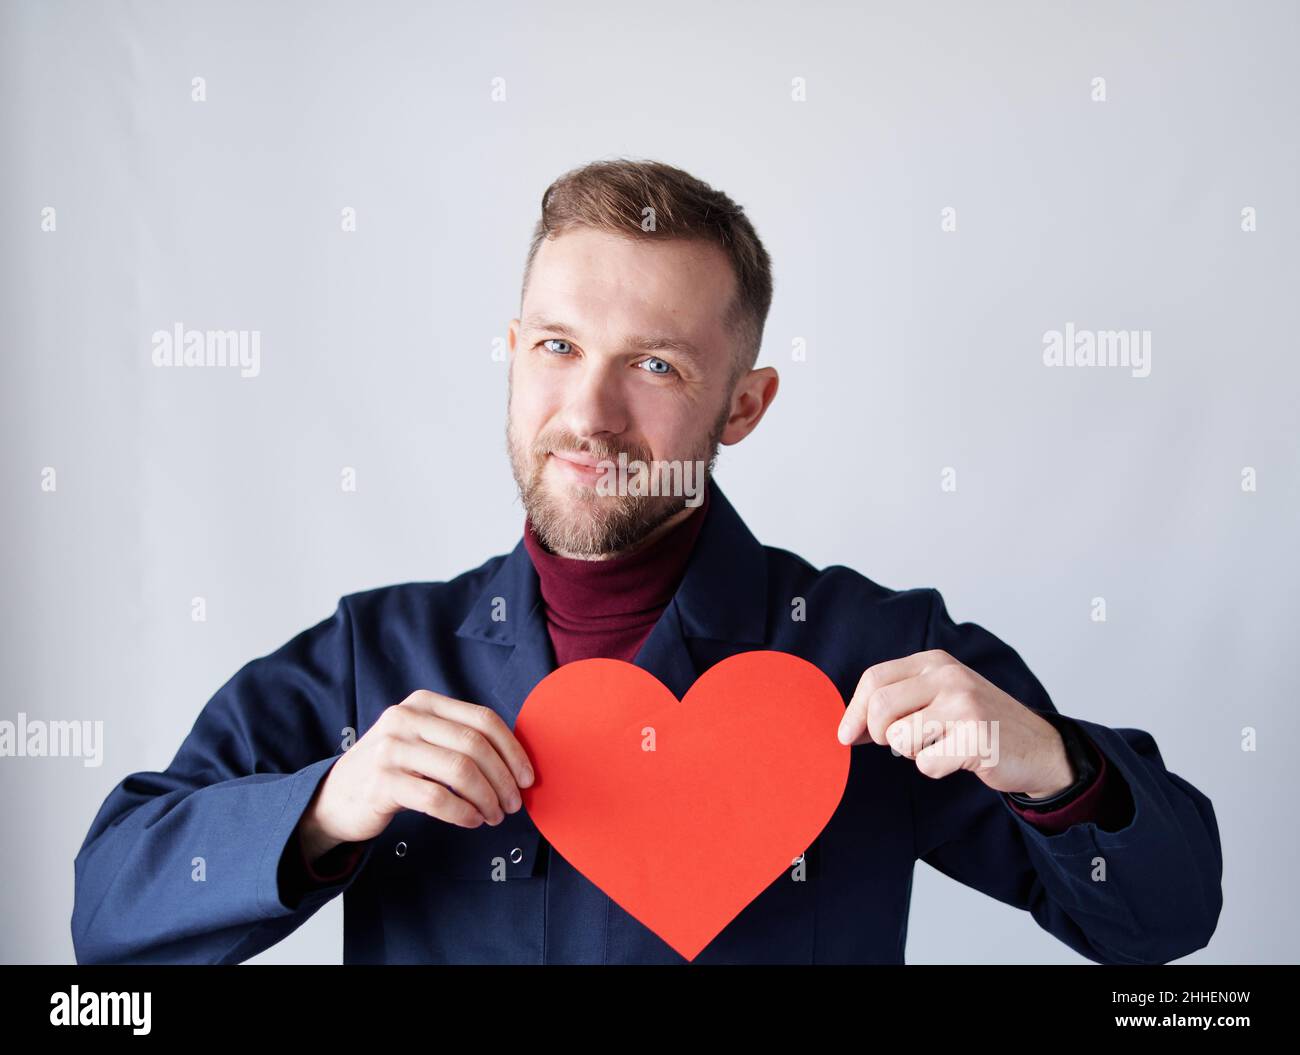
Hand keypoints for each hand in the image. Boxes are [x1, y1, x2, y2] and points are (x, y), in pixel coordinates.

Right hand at [296, 690, 534, 864]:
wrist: (335, 797)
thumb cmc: (393, 770)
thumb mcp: (422, 741)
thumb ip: (458, 740)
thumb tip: (516, 763)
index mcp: (424, 703)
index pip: (483, 719)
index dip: (512, 750)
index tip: (527, 778)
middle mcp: (406, 718)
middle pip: (475, 745)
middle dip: (503, 778)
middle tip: (513, 805)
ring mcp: (390, 749)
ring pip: (460, 771)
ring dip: (486, 798)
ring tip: (493, 816)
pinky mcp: (381, 782)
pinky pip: (437, 798)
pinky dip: (463, 812)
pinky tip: (471, 820)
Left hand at [837, 649, 1073, 797]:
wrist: (1038, 747)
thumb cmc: (978, 723)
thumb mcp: (940, 696)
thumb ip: (898, 702)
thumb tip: (847, 729)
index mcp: (935, 662)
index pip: (874, 679)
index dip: (854, 711)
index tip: (847, 735)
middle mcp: (949, 677)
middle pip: (880, 708)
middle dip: (879, 734)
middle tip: (899, 743)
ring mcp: (965, 705)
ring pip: (900, 739)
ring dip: (913, 752)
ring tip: (941, 745)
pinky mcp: (976, 738)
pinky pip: (927, 764)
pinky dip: (936, 769)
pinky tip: (959, 758)